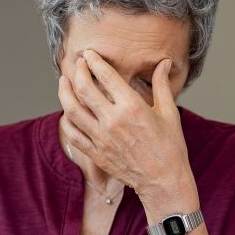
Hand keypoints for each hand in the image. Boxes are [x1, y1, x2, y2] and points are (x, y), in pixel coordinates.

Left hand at [57, 50, 195, 208]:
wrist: (163, 181)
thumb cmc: (170, 147)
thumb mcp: (169, 113)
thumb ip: (161, 85)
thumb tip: (164, 62)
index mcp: (132, 107)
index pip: (106, 76)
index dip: (94, 61)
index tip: (89, 54)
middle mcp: (113, 121)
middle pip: (84, 89)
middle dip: (78, 72)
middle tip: (78, 64)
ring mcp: (102, 139)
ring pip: (72, 110)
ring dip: (64, 92)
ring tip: (64, 82)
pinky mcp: (96, 154)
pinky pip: (73, 134)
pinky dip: (66, 120)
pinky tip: (66, 112)